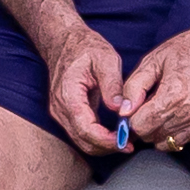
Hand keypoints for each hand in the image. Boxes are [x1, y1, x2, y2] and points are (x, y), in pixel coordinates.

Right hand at [42, 28, 130, 154]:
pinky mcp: (66, 114)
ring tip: (125, 141)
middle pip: (82, 140)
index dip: (105, 140)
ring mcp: (61, 112)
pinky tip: (114, 135)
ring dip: (102, 145)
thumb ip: (112, 84)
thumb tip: (119, 108)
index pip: (85, 128)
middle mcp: (60, 108)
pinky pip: (81, 133)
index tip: (124, 142)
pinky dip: (97, 138)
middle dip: (106, 147)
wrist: (65, 42)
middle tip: (129, 145)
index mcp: (69, 94)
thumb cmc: (85, 47)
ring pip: (81, 140)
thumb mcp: (105, 58)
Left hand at [116, 19, 189, 154]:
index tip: (136, 104)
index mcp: (174, 97)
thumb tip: (123, 111)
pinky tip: (177, 111)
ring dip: (158, 130)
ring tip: (163, 107)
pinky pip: (182, 141)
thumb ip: (134, 86)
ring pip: (165, 144)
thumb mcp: (154, 60)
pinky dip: (174, 131)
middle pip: (151, 137)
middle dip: (144, 124)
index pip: (140, 127)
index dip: (131, 117)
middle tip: (148, 103)